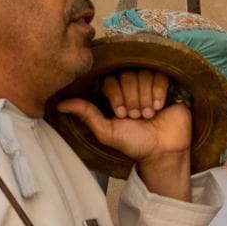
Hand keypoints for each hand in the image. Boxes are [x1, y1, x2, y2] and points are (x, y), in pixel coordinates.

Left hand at [56, 69, 192, 198]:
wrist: (163, 151)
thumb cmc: (135, 143)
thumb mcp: (106, 132)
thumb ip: (86, 114)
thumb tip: (60, 104)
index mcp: (115, 96)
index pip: (110, 80)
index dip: (116, 96)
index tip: (121, 116)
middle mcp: (131, 88)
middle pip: (127, 75)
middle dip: (131, 99)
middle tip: (136, 116)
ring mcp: (149, 85)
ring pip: (143, 74)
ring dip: (145, 97)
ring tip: (149, 114)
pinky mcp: (167, 85)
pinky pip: (160, 75)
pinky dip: (158, 91)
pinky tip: (160, 106)